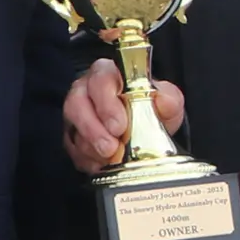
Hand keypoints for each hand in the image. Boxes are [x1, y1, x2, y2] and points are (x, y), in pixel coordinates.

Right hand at [63, 66, 184, 173]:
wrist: (148, 132)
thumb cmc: (152, 109)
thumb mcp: (167, 101)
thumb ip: (168, 99)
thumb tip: (163, 101)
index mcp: (109, 74)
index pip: (100, 80)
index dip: (107, 104)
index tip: (119, 126)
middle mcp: (87, 90)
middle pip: (76, 103)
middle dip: (93, 130)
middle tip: (111, 147)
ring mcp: (76, 113)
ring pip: (73, 128)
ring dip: (91, 147)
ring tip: (110, 157)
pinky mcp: (72, 136)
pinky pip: (72, 149)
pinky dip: (87, 159)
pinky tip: (102, 164)